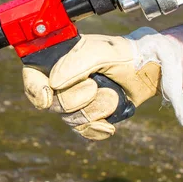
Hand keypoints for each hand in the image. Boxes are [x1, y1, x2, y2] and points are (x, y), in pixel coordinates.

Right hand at [22, 28, 182, 140]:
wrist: (150, 72)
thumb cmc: (127, 54)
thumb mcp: (104, 50)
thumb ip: (77, 61)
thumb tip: (54, 82)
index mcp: (59, 59)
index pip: (32, 76)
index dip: (34, 88)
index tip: (47, 95)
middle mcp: (63, 81)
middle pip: (52, 103)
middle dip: (75, 99)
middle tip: (95, 87)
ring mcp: (76, 100)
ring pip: (69, 118)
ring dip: (93, 111)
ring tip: (113, 97)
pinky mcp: (90, 116)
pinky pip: (83, 131)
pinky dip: (96, 129)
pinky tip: (109, 125)